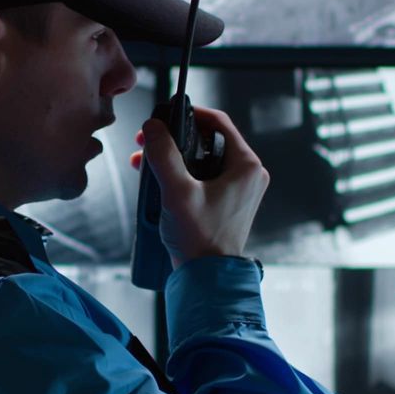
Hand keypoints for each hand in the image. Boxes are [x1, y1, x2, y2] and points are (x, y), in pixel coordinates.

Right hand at [130, 106, 267, 267]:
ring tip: (147, 164)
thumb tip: (154, 127)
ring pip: (203, 158)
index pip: (218, 122)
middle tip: (149, 142)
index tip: (164, 116)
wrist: (207, 279)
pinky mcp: (227, 202)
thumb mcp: (177, 192)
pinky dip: (182, 174)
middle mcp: (247, 174)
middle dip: (174, 139)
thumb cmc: (200, 240)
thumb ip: (163, 155)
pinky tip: (159, 182)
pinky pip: (204, 176)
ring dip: (174, 157)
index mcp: (246, 166)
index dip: (188, 114)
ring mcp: (239, 189)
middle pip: (208, 140)